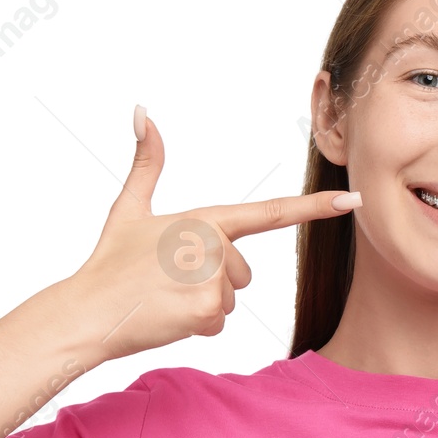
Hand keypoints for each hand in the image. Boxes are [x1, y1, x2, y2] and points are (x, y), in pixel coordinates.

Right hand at [65, 108, 359, 361]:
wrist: (86, 311)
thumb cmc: (109, 263)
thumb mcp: (129, 209)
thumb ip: (147, 163)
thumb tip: (141, 110)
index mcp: (204, 219)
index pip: (270, 212)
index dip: (315, 207)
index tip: (351, 199)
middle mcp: (214, 244)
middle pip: (242, 275)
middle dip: (211, 285)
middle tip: (168, 283)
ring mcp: (213, 277)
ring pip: (231, 301)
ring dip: (202, 308)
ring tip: (164, 299)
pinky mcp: (208, 309)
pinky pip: (219, 324)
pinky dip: (196, 327)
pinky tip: (167, 317)